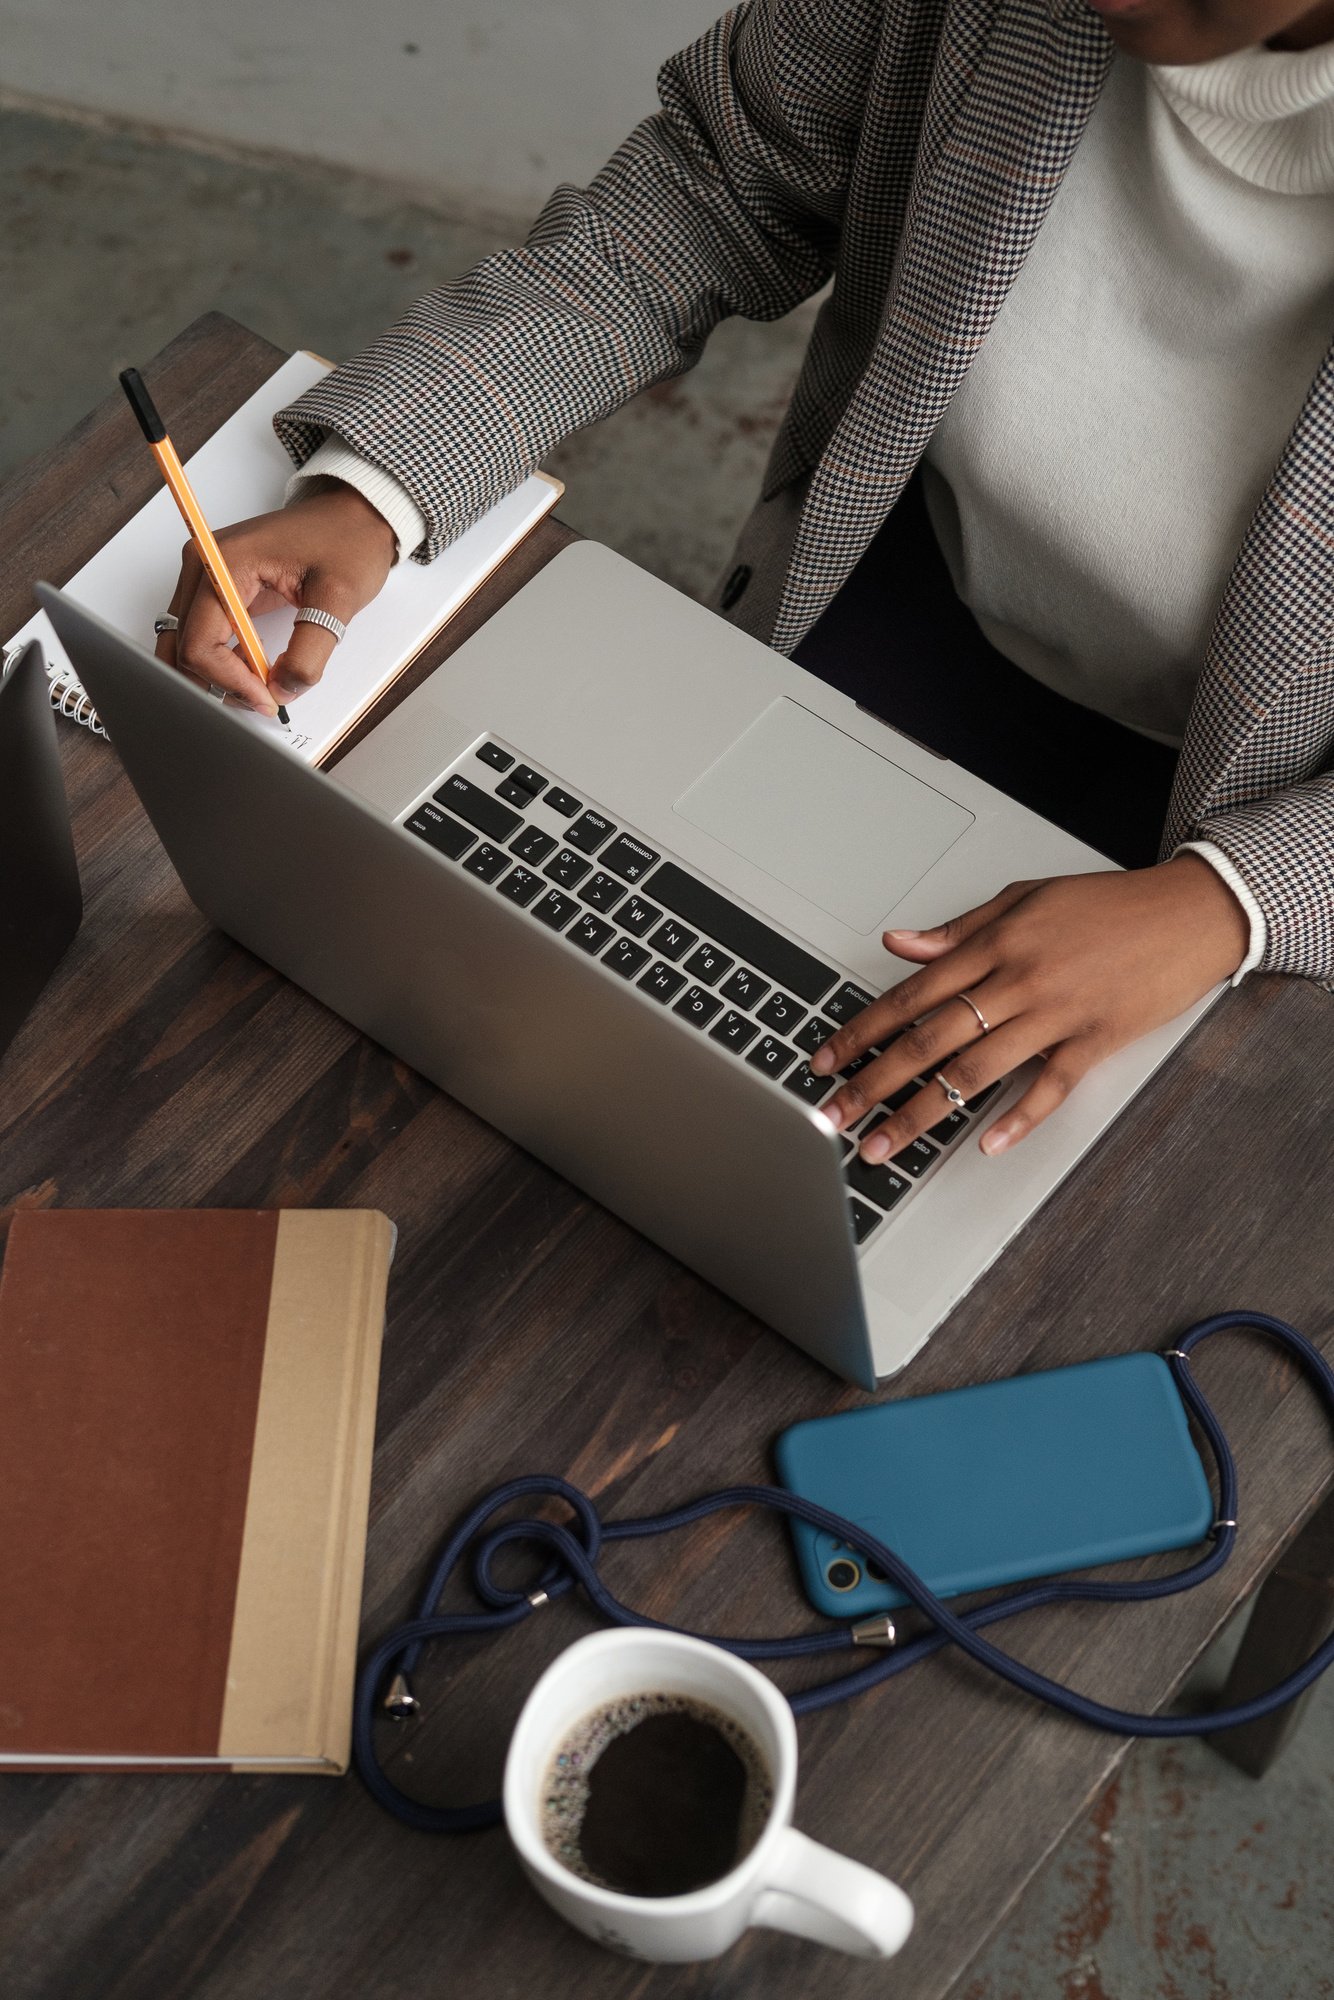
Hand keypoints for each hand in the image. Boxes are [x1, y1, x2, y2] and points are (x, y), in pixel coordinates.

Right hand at [155, 479, 396, 712]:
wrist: (352, 515)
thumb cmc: (346, 541)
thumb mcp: (339, 599)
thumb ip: (309, 653)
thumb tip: (282, 691)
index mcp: (224, 562)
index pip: (200, 643)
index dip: (231, 681)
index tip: (268, 700)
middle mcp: (204, 566)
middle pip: (184, 648)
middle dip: (221, 683)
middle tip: (265, 700)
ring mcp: (206, 577)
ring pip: (186, 646)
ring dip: (217, 677)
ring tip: (260, 689)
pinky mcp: (217, 589)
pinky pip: (202, 636)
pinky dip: (221, 663)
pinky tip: (253, 673)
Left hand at [810, 856, 1248, 1160]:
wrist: (1190, 912)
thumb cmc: (1107, 906)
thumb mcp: (1024, 899)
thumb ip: (958, 929)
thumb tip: (900, 943)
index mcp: (995, 944)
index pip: (910, 995)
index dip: (862, 1032)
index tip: (827, 1060)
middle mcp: (1018, 980)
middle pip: (929, 1040)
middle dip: (873, 1083)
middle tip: (834, 1116)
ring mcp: (1056, 1014)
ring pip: (975, 1072)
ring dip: (922, 1113)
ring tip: (885, 1144)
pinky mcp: (1096, 1040)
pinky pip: (1049, 1087)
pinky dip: (1016, 1119)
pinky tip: (983, 1144)